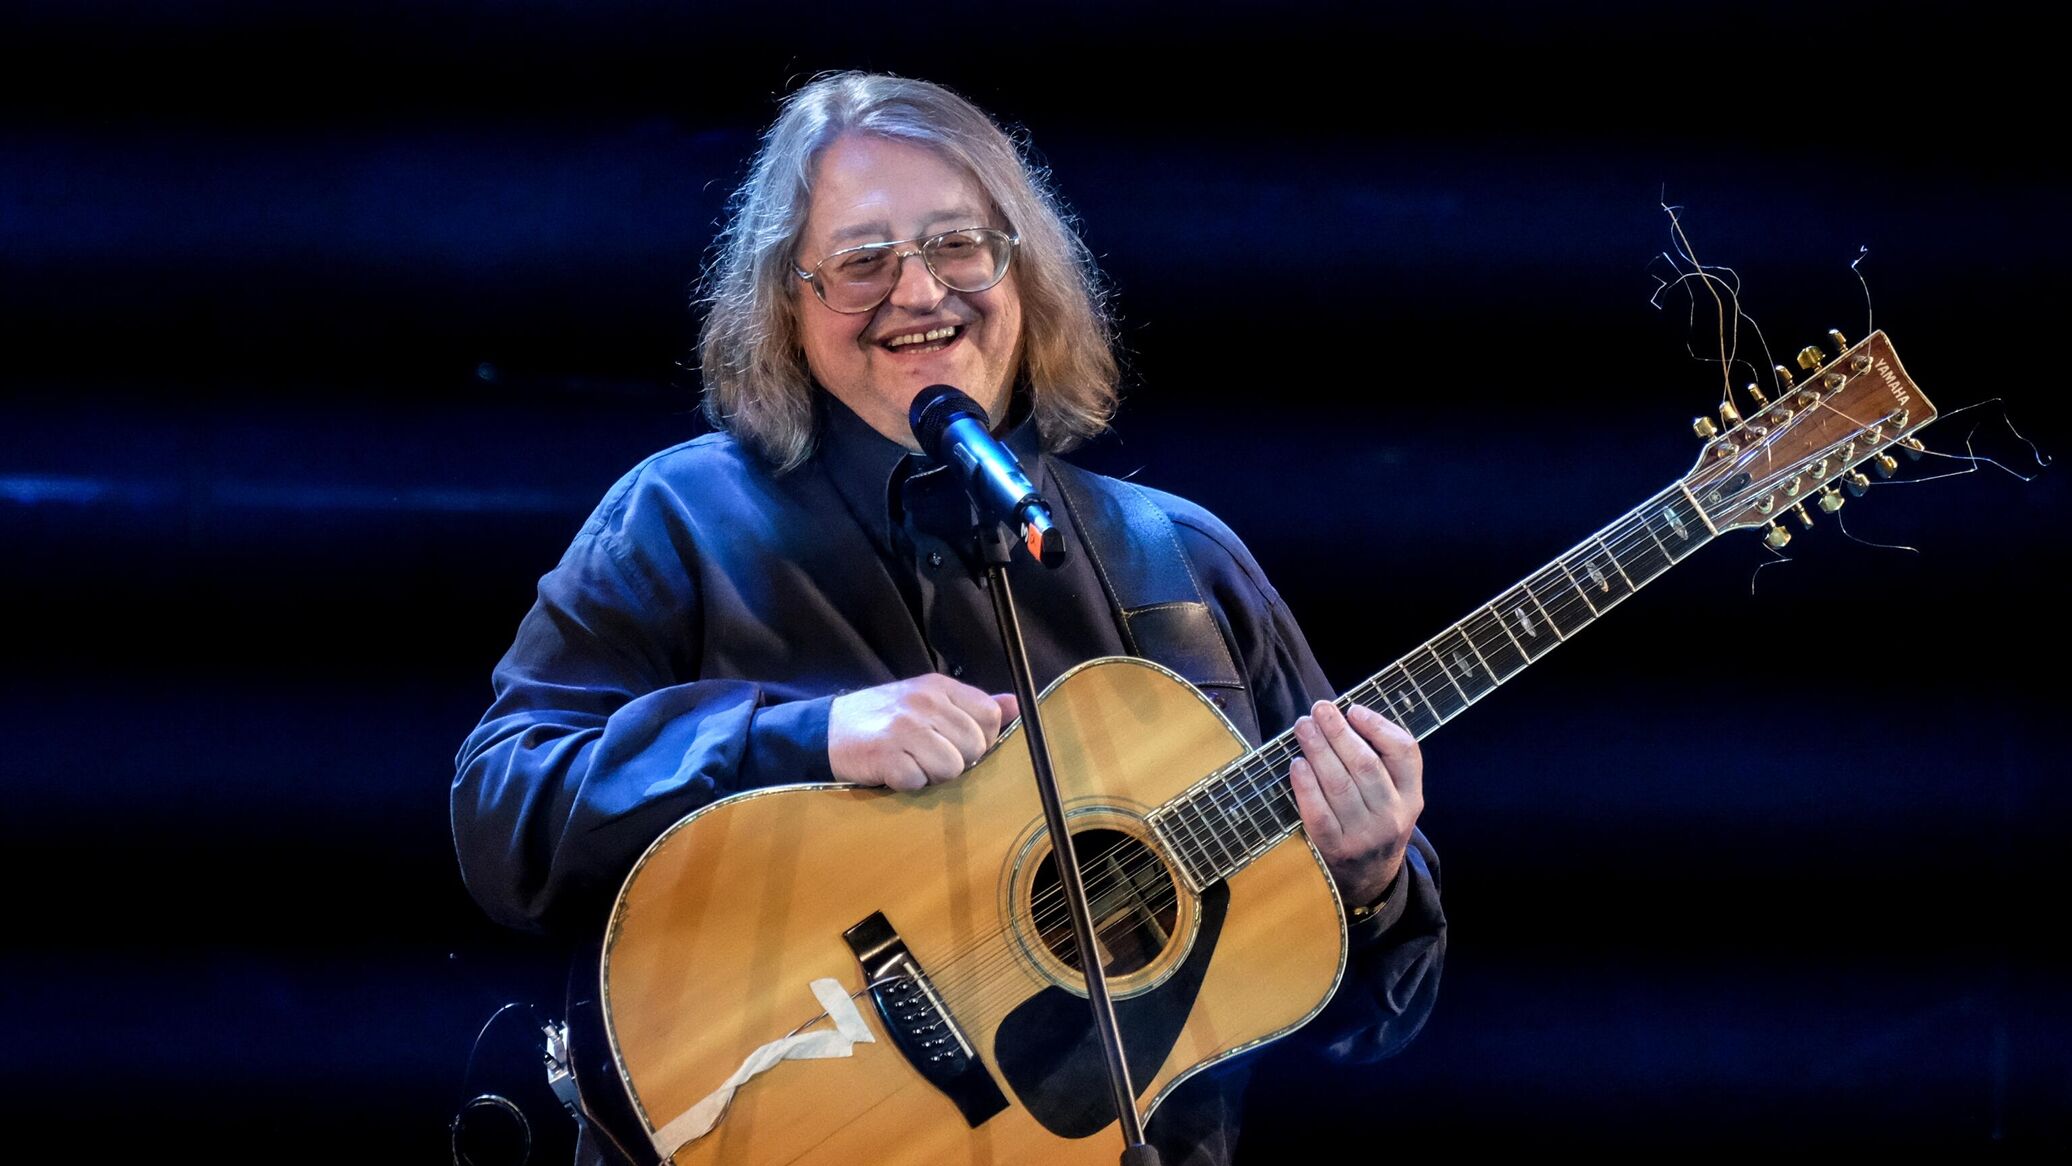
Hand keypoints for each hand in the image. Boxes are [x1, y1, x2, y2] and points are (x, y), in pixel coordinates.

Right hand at [829, 674, 1019, 791]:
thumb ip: (972, 704)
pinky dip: (908, 784)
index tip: (959, 743)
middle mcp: (924, 702)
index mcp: (939, 687)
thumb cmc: (885, 718)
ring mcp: (904, 728)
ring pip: (952, 768)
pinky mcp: (885, 755)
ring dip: (933, 775)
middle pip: (974, 746)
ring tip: (913, 763)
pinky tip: (894, 771)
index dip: (982, 738)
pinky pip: (919, 781)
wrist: (826, 729)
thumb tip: (1016, 705)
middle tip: (930, 755)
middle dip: (957, 760)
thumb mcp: (929, 700)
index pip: (989, 715)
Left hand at [1288, 701, 1422, 907]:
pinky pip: (1319, 812)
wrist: (1370, 878)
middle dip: (1338, 731)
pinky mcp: (1336, 849)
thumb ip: (1382, 761)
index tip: (1353, 709)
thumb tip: (1344, 718)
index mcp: (1412, 796)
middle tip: (1319, 709)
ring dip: (1318, 750)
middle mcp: (1393, 816)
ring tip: (1303, 727)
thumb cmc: (1376, 820)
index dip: (1378, 726)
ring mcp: (1365, 835)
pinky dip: (1306, 785)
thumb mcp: (1396, 796)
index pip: (1405, 753)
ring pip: (1339, 784)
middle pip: (1365, 764)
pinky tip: (1297, 764)